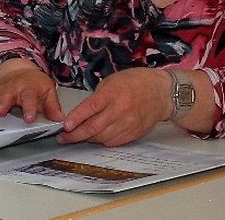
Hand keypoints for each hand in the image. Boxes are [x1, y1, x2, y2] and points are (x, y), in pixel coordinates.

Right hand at [0, 58, 64, 123]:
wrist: (21, 72)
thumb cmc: (35, 85)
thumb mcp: (48, 92)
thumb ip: (53, 107)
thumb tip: (62, 121)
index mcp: (28, 89)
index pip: (30, 98)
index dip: (30, 108)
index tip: (29, 118)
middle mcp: (13, 89)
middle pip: (7, 95)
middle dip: (3, 103)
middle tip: (1, 112)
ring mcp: (0, 91)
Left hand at [57, 67, 172, 146]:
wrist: (161, 93)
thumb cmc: (135, 83)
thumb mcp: (111, 81)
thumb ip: (97, 98)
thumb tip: (81, 114)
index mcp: (112, 94)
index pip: (90, 108)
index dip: (76, 118)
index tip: (64, 126)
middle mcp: (120, 110)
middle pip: (94, 127)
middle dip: (75, 135)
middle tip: (63, 138)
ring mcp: (128, 124)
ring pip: (102, 138)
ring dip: (87, 139)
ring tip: (76, 138)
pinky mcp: (135, 134)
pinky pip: (114, 142)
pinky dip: (102, 141)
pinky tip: (95, 138)